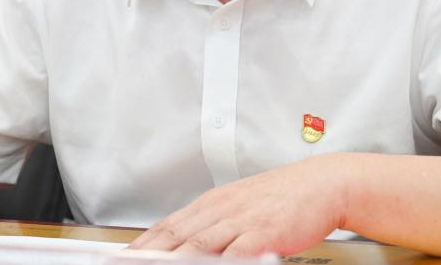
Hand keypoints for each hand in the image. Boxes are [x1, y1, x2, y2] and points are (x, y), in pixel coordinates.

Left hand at [128, 154, 347, 256]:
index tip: (120, 258)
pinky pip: (235, 252)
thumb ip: (210, 225)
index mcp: (211, 203)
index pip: (166, 227)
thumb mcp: (238, 206)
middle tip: (125, 264)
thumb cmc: (280, 199)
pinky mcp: (263, 232)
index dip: (141, 245)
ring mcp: (241, 220)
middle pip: (175, 237)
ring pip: (198, 245)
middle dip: (148, 255)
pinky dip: (220, 262)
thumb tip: (182, 243)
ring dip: (175, 260)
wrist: (320, 184)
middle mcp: (221, 209)